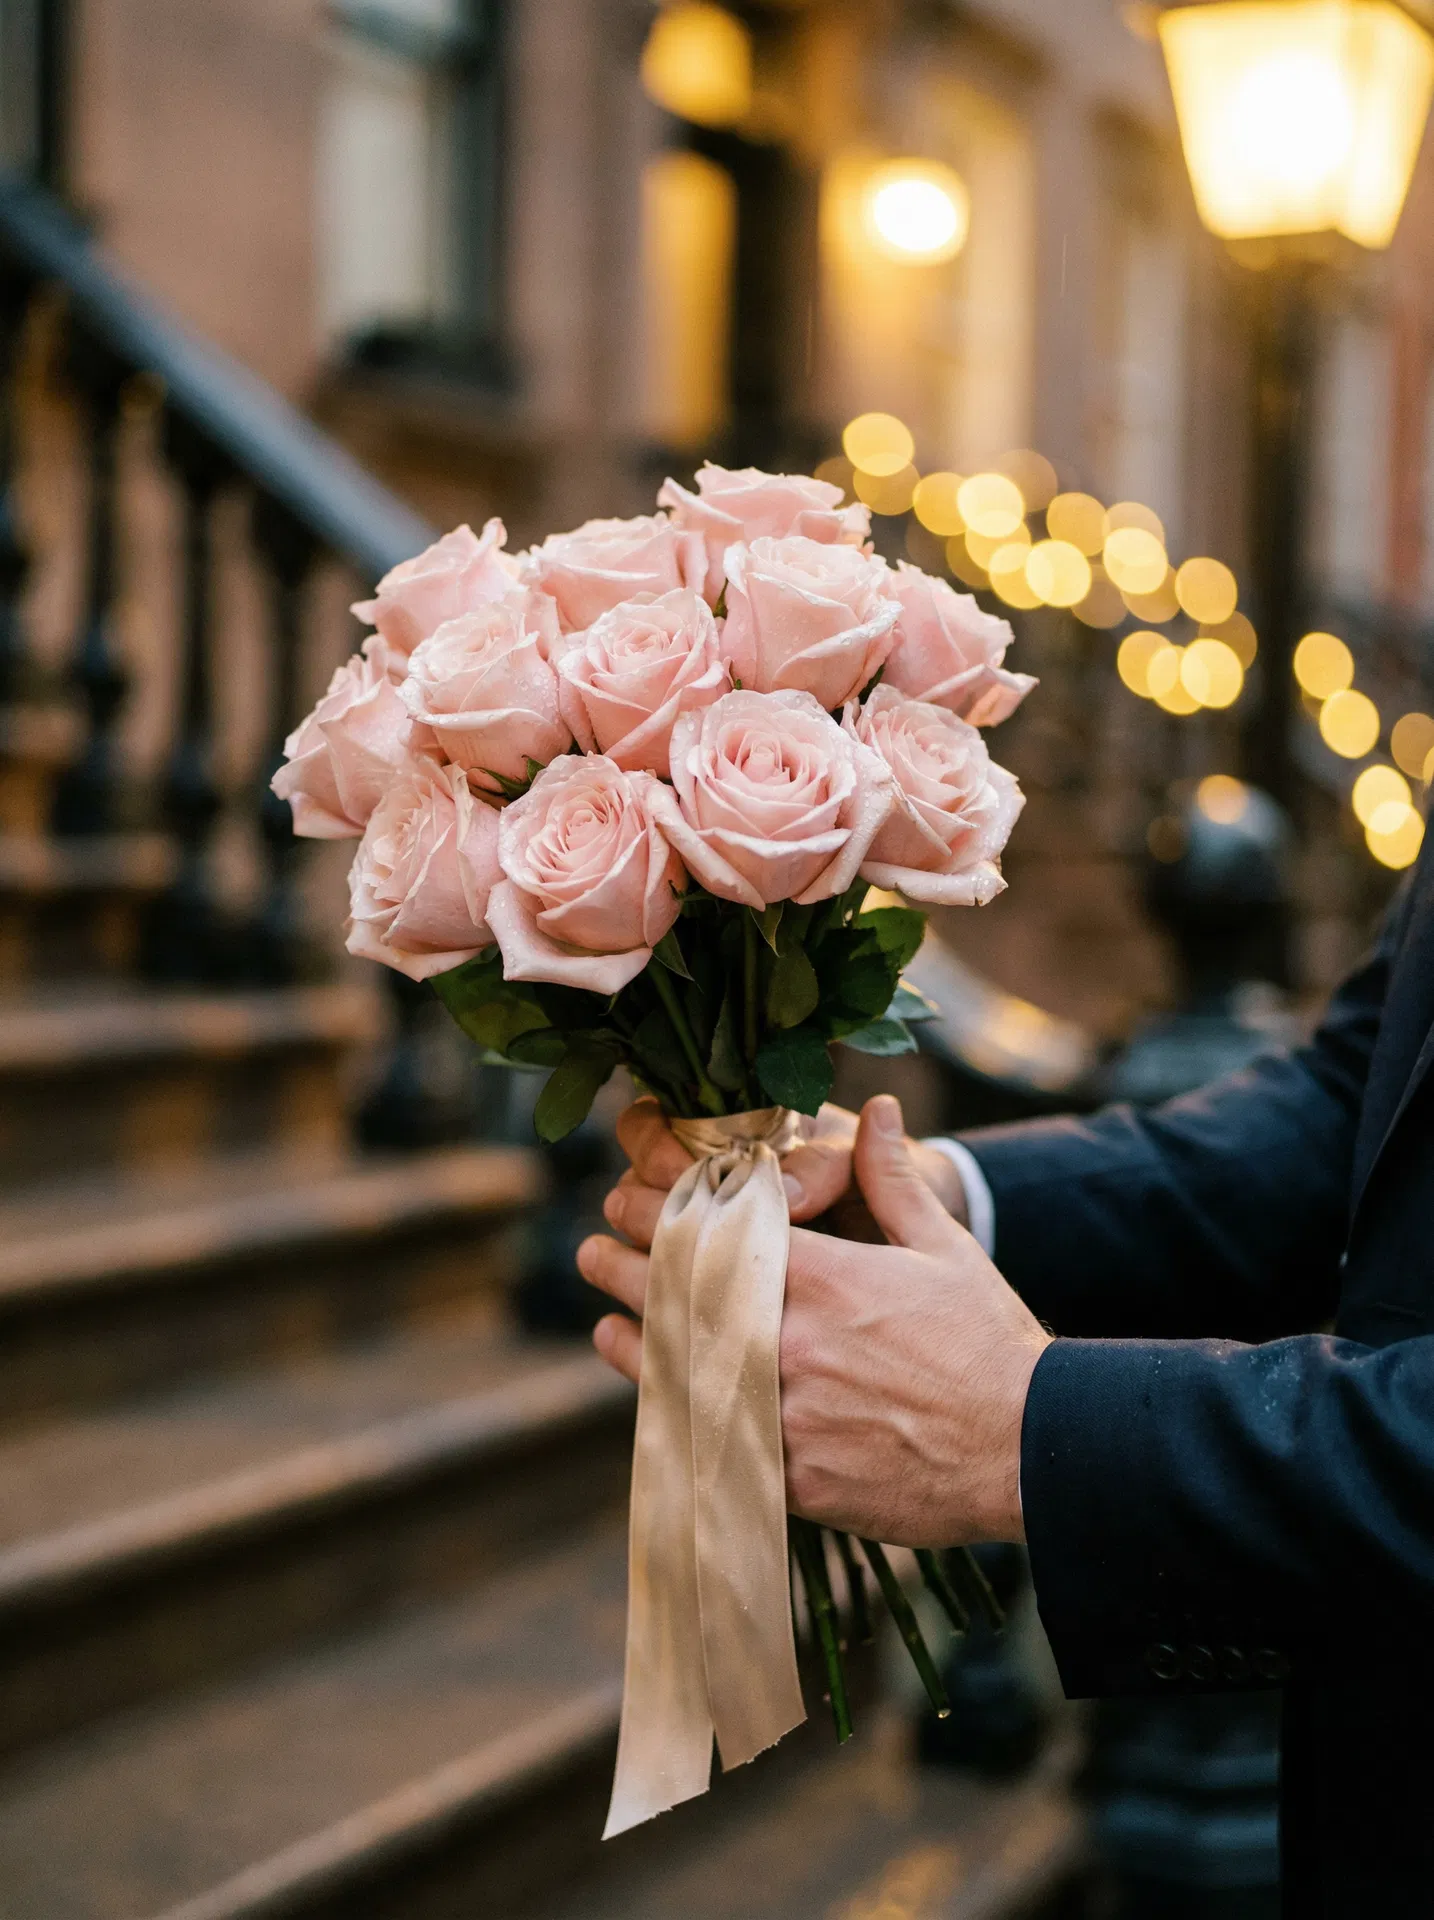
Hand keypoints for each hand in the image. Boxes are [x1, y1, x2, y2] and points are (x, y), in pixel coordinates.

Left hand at [580, 1095, 1049, 1545]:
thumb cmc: (986, 1341)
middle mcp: (790, 1343)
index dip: (654, 1214)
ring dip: (635, 1348)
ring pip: (680, 1376)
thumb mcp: (943, 1247)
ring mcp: (785, 1415)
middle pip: (676, 1300)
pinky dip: (681, 1419)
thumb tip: (879, 1108)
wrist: (1028, 1448)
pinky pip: (715, 1443)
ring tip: (609, 1328)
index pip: (709, 1232)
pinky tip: (662, 1403)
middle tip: (594, 1255)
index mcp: (822, 1278)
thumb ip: (891, 1178)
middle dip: (624, 1273)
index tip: (625, 1202)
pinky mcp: (793, 1479)